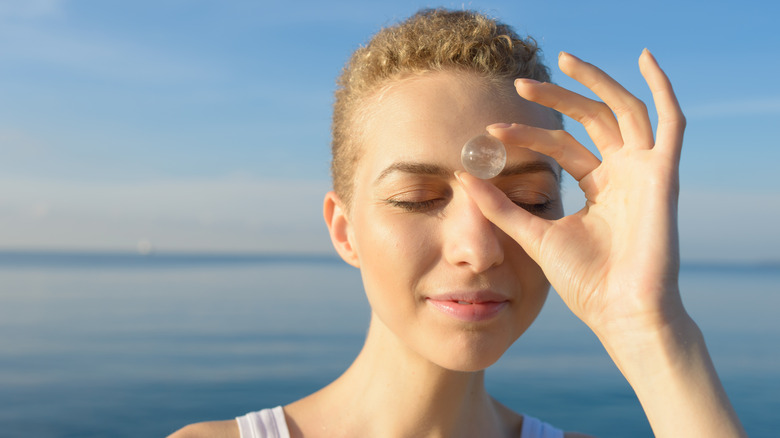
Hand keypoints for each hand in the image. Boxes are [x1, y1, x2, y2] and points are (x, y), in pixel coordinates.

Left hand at [457, 50, 685, 338]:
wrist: (619, 313)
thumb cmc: (585, 282)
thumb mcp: (534, 234)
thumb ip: (501, 207)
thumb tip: (464, 175)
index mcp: (599, 187)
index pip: (562, 146)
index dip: (528, 135)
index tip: (491, 131)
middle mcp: (623, 174)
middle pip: (591, 120)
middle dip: (558, 99)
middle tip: (521, 83)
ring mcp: (645, 173)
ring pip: (623, 111)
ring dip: (596, 84)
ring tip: (564, 59)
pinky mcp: (665, 176)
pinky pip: (671, 123)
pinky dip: (663, 88)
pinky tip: (646, 59)